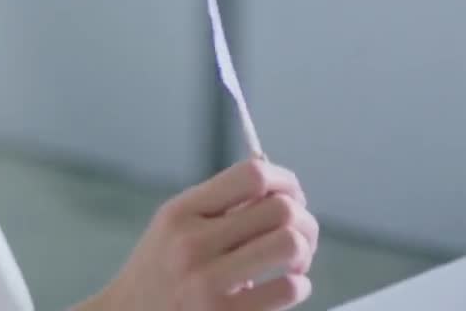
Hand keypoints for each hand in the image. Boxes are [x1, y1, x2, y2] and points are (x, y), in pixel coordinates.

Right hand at [77, 158, 318, 310]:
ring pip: (289, 245)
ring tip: (292, 260)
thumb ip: (219, 203)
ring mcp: (208, 283)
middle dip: (303, 217)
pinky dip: (299, 285)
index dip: (284, 179)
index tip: (291, 192)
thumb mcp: (174, 224)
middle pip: (280, 209)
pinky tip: (285, 285)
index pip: (251, 176)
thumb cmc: (161, 268)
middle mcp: (193, 244)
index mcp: (181, 212)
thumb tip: (280, 185)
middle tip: (298, 230)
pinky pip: (287, 289)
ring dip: (304, 250)